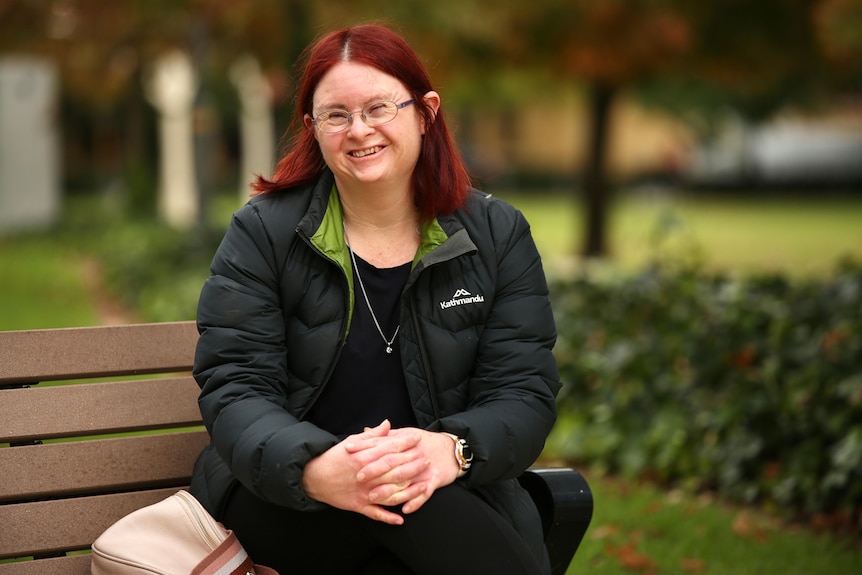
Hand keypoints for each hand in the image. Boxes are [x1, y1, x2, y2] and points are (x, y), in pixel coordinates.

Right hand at [301, 420, 429, 524]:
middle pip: (394, 470)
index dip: (405, 443)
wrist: (313, 477)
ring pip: (389, 493)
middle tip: (427, 460)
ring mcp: (363, 492)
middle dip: (413, 464)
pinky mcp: (358, 505)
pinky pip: (375, 513)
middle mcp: (366, 475)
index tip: (418, 439)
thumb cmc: (334, 458)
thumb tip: (387, 424)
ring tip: (424, 487)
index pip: (390, 449)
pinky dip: (388, 517)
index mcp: (364, 457)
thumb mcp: (351, 442)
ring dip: (408, 491)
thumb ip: (371, 435)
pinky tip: (401, 518)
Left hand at [347, 425, 460, 514]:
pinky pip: (425, 493)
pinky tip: (405, 509)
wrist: (452, 450)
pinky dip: (416, 501)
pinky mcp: (435, 480)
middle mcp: (413, 454)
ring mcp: (424, 468)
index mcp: (405, 441)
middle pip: (392, 461)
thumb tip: (364, 431)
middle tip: (358, 477)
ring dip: (389, 490)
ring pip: (405, 479)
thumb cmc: (425, 443)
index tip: (348, 450)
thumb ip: (384, 436)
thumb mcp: (405, 435)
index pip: (382, 443)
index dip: (365, 446)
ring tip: (373, 497)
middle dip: (375, 469)